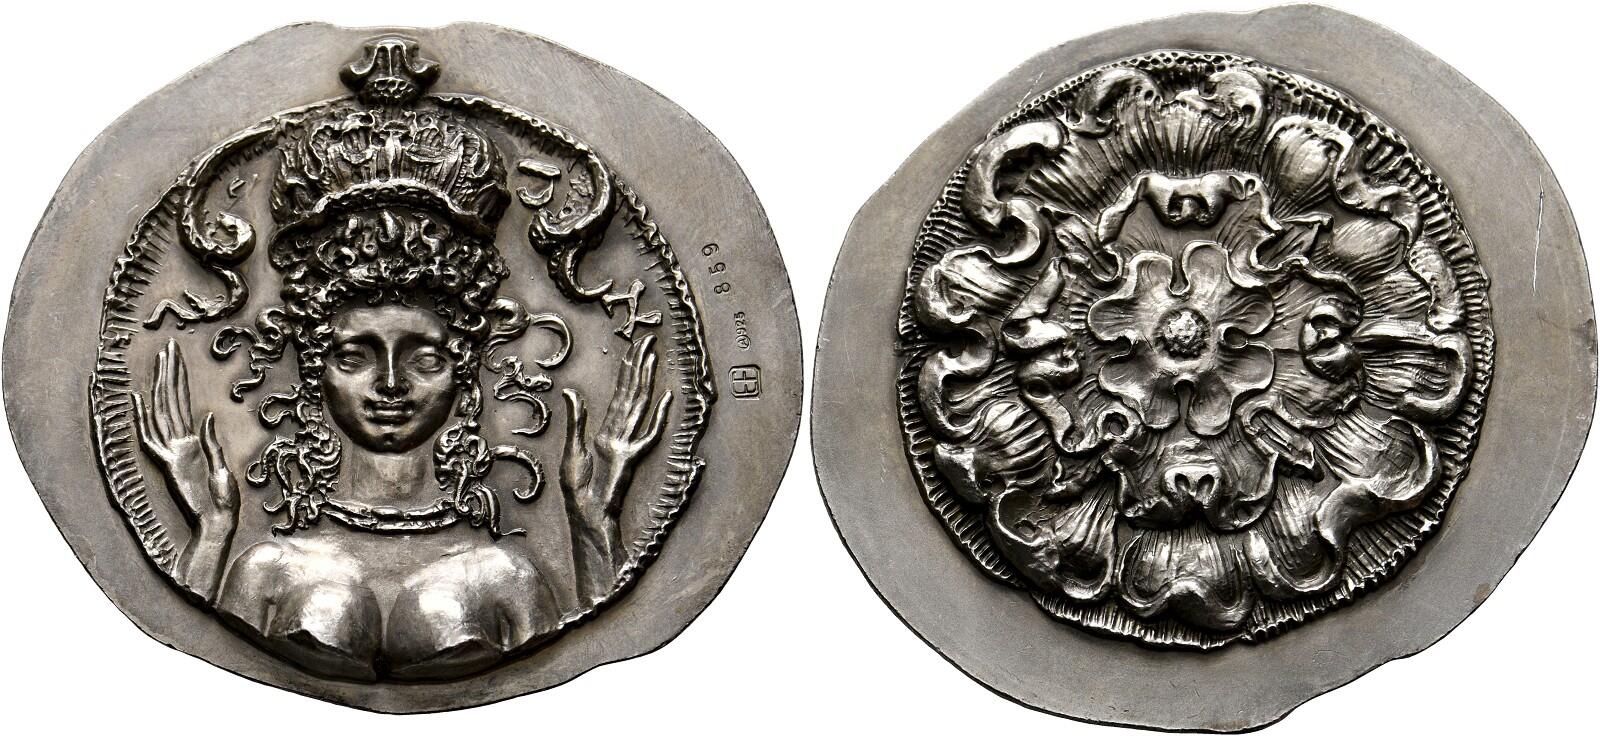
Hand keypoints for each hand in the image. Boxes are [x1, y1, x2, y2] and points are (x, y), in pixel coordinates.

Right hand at [132, 339, 239, 527]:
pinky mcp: (170, 464)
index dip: (180, 380)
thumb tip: (205, 417)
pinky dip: (144, 419)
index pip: (183, 403)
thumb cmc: (223, 500)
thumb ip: (212, 443)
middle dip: (170, 372)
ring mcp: (173, 451)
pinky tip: (139, 399)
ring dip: (161, 385)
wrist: (218, 522)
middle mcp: (180, 443)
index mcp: (193, 441)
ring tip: (161, 359)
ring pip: (163, 411)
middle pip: (172, 400)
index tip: (176, 357)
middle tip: (169, 345)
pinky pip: (152, 439)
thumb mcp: (223, 467)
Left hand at [560, 334, 673, 517]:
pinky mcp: (632, 457)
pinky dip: (659, 416)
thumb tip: (570, 392)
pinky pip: (649, 433)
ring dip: (647, 379)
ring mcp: (628, 442)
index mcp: (606, 428)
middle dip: (640, 364)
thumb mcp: (571, 450)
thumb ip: (576, 421)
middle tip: (648, 339)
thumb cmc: (579, 489)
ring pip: (639, 404)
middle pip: (633, 391)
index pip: (620, 391)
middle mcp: (620, 431)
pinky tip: (667, 397)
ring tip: (653, 355)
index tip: (635, 346)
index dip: (628, 368)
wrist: (587, 515)